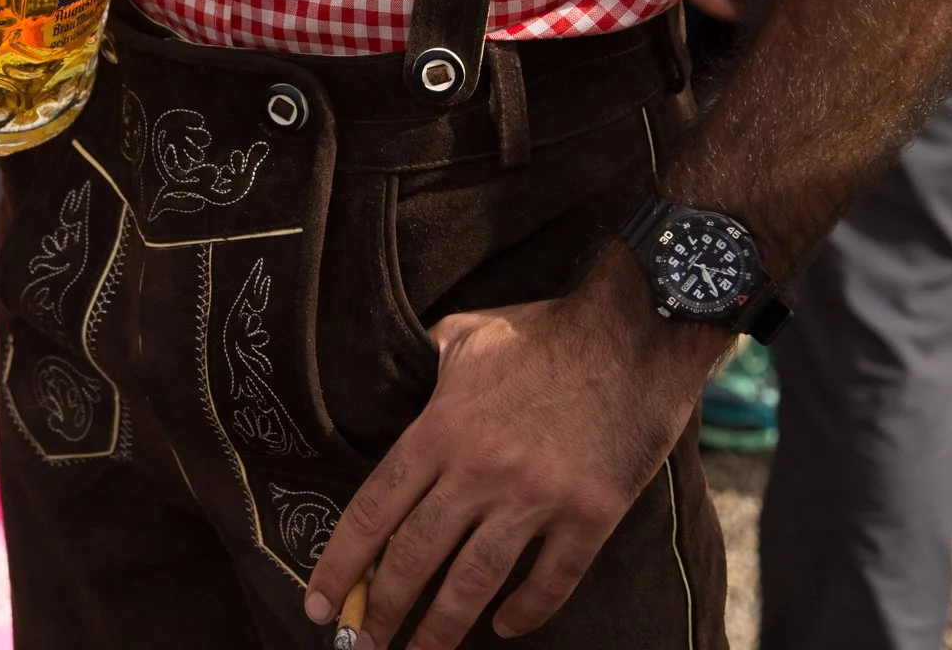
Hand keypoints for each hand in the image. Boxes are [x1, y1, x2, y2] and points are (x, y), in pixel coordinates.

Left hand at [304, 250, 727, 649]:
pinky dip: (527, 611)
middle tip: (361, 646)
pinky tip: (505, 627)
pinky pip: (552, 580)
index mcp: (440, 429)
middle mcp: (480, 470)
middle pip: (415, 557)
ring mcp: (537, 496)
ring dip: (442, 629)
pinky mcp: (591, 514)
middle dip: (382, 611)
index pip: (373, 511)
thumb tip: (392, 376)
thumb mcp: (464, 334)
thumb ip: (423, 364)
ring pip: (474, 581)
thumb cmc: (545, 332)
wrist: (636, 333)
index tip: (316, 604)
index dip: (340, 565)